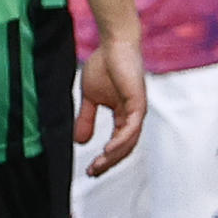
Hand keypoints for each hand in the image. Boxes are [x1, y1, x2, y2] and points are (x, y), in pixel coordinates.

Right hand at [77, 36, 145, 177]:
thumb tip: (80, 142)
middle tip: (93, 173)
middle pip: (124, 148)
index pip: (118, 144)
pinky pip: (131, 129)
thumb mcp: (90, 98)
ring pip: (129, 142)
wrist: (113, 44)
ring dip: (113, 156)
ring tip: (97, 166)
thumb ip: (87, 119)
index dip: (105, 159)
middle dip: (109, 163)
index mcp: (124, 116)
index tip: (90, 169)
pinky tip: (107, 149)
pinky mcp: (138, 103)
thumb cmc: (104, 66)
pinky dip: (120, 141)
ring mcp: (138, 110)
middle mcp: (134, 116)